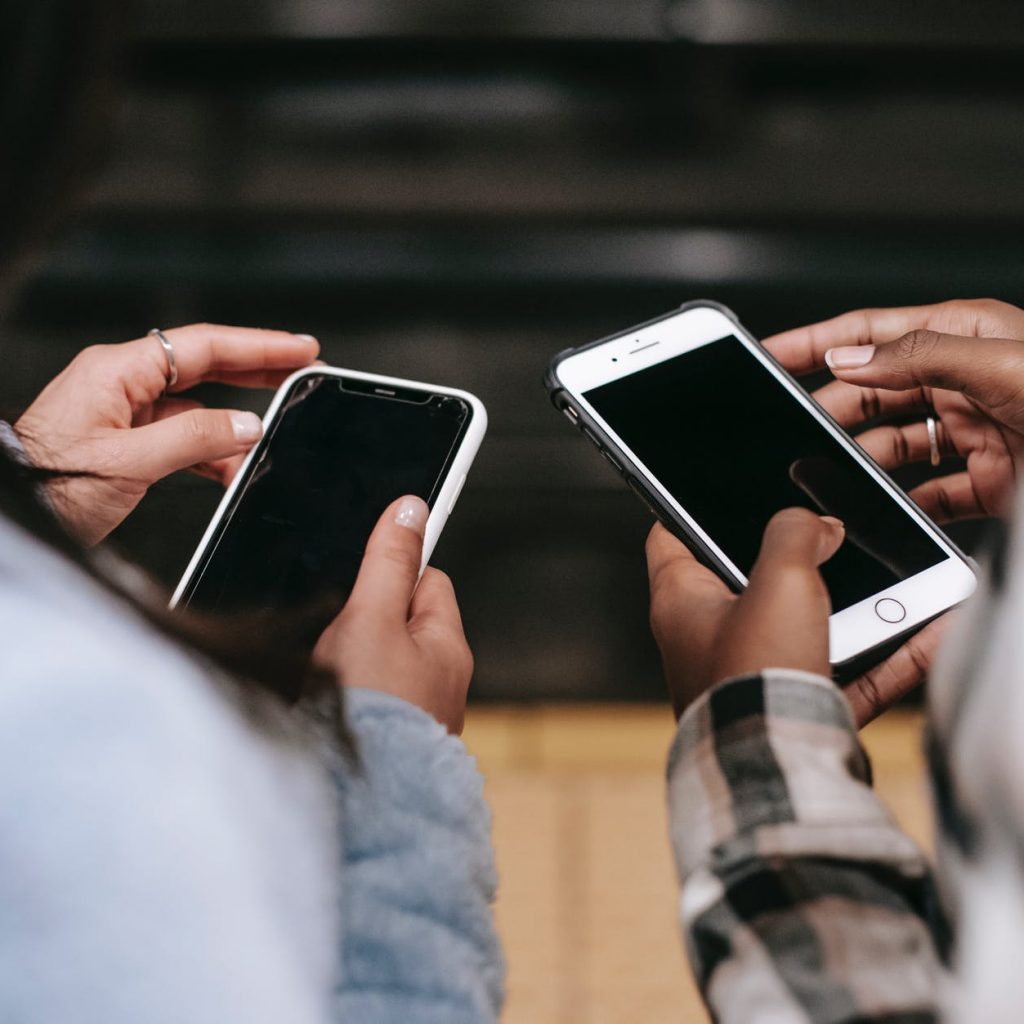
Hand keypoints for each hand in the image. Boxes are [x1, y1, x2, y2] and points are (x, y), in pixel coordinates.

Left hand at [14, 324, 320, 544]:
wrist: (14, 513)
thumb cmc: (47, 484)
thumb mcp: (129, 463)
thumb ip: (194, 439)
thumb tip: (246, 425)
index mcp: (118, 371)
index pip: (204, 346)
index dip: (259, 346)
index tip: (299, 348)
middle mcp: (121, 382)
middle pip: (204, 366)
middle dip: (256, 371)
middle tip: (301, 372)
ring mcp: (122, 410)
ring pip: (195, 405)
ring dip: (233, 422)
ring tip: (272, 435)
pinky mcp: (124, 440)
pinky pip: (179, 434)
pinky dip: (209, 449)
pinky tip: (231, 467)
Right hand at [314, 496, 473, 734]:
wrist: (356, 801)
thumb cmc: (369, 712)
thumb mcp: (372, 618)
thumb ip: (388, 563)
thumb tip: (411, 509)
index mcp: (448, 646)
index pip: (429, 580)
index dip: (393, 570)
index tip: (366, 568)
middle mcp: (441, 681)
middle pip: (400, 621)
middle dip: (365, 618)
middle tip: (339, 634)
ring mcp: (417, 714)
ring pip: (380, 661)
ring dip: (352, 658)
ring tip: (332, 673)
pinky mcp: (390, 740)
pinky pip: (369, 698)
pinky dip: (348, 693)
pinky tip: (329, 705)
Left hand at [646, 509, 949, 725]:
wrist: (780, 769)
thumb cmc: (755, 675)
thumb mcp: (780, 580)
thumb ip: (794, 535)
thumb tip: (816, 526)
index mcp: (680, 603)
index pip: (669, 539)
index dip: (687, 509)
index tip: (711, 494)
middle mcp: (706, 641)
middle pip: (743, 581)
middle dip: (787, 559)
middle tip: (823, 535)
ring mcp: (750, 676)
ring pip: (802, 627)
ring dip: (846, 607)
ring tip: (887, 581)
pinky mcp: (792, 709)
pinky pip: (844, 673)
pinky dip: (883, 656)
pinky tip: (924, 634)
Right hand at [764, 298, 1023, 523]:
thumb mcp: (1001, 362)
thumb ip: (921, 356)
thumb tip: (848, 360)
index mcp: (961, 335)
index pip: (868, 334)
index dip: (814, 343)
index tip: (769, 357)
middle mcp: (962, 379)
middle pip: (870, 394)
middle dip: (829, 413)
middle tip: (796, 433)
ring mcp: (974, 430)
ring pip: (892, 447)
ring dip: (862, 464)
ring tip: (835, 476)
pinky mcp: (988, 478)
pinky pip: (931, 495)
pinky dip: (904, 506)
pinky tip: (886, 510)